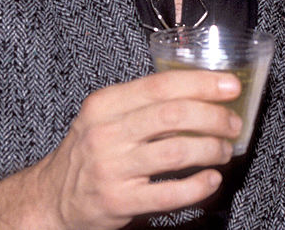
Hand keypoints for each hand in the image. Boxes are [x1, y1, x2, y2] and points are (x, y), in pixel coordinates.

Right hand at [32, 70, 242, 229]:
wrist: (51, 197)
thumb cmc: (89, 152)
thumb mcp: (105, 117)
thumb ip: (144, 103)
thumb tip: (201, 92)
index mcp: (106, 104)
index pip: (161, 85)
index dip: (202, 83)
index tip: (230, 86)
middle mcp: (106, 133)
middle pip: (173, 115)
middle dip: (214, 117)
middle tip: (233, 123)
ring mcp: (112, 168)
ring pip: (176, 151)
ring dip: (211, 149)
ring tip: (224, 150)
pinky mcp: (119, 201)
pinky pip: (169, 193)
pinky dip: (198, 186)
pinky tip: (211, 179)